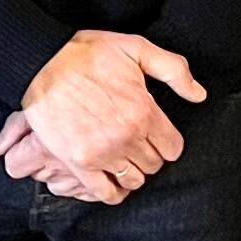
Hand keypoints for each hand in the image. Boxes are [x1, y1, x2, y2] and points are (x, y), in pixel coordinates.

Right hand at [4, 30, 203, 199]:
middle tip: (138, 143)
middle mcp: (127, 138)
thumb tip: (199, 95)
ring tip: (123, 159)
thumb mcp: (137, 48)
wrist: (41, 63)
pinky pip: (105, 193)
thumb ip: (174, 70)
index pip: (173, 148)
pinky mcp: (78, 163)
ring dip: (132, 172)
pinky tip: (112, 179)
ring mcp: (102, 153)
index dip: (167, 142)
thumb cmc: (86, 53)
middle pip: (154, 165)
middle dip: (150, 155)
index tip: (157, 134)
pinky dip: (113, 191)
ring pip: (134, 180)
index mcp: (144, 112)